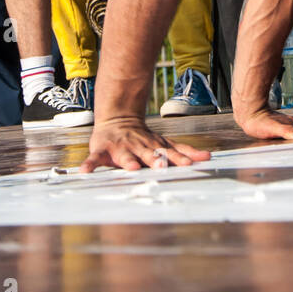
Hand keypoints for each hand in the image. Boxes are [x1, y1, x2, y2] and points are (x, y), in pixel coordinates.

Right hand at [80, 117, 211, 171]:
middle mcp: (138, 146)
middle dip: (155, 159)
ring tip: (130, 168)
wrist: (118, 119)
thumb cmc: (143, 139)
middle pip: (149, 153)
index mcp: (154, 146)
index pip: (169, 153)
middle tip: (161, 166)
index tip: (189, 164)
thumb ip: (184, 151)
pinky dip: (89, 164)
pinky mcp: (102, 150)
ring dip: (127, 161)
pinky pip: (94, 158)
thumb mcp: (165, 143)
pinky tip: (84, 172)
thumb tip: (208, 157)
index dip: (179, 158)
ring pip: (124, 155)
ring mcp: (120, 147)